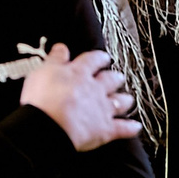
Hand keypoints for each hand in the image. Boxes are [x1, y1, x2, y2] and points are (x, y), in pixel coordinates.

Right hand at [17, 44, 140, 151]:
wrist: (50, 125)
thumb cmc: (43, 99)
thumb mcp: (43, 71)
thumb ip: (55, 59)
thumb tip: (61, 48)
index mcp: (79, 73)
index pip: (92, 60)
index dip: (98, 58)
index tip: (102, 57)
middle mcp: (95, 89)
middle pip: (110, 80)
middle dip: (114, 78)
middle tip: (118, 76)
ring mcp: (103, 109)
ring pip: (120, 101)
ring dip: (125, 100)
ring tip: (128, 98)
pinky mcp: (106, 129)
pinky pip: (123, 128)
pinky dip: (130, 127)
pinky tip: (135, 126)